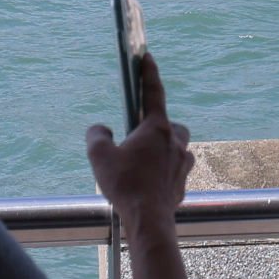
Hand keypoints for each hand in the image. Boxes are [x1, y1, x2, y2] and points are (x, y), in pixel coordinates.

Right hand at [86, 58, 191, 229]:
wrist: (148, 220)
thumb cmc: (125, 185)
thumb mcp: (99, 156)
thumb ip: (96, 136)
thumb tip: (100, 129)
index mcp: (156, 129)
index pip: (153, 92)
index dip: (149, 73)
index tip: (148, 57)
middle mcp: (174, 143)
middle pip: (172, 124)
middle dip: (159, 124)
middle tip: (141, 135)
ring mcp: (182, 164)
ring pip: (178, 147)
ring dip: (164, 149)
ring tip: (144, 162)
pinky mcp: (183, 183)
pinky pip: (176, 170)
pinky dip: (165, 171)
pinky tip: (149, 183)